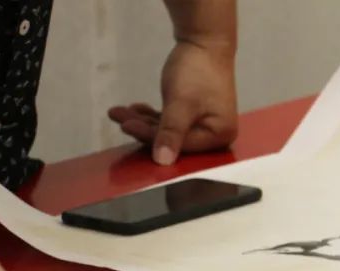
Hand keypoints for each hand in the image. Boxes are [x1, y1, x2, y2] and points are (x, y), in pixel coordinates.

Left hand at [108, 40, 237, 165]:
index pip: (182, 146)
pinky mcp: (194, 115)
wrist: (205, 40)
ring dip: (142, 121)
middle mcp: (215, 135)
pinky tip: (134, 109)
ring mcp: (204, 124)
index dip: (152, 138)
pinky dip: (151, 116)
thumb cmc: (197, 72)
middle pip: (173, 140)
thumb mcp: (181, 103)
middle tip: (118, 117)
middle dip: (143, 128)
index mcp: (220, 135)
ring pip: (167, 130)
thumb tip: (162, 162)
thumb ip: (171, 132)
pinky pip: (169, 121)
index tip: (126, 126)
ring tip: (119, 112)